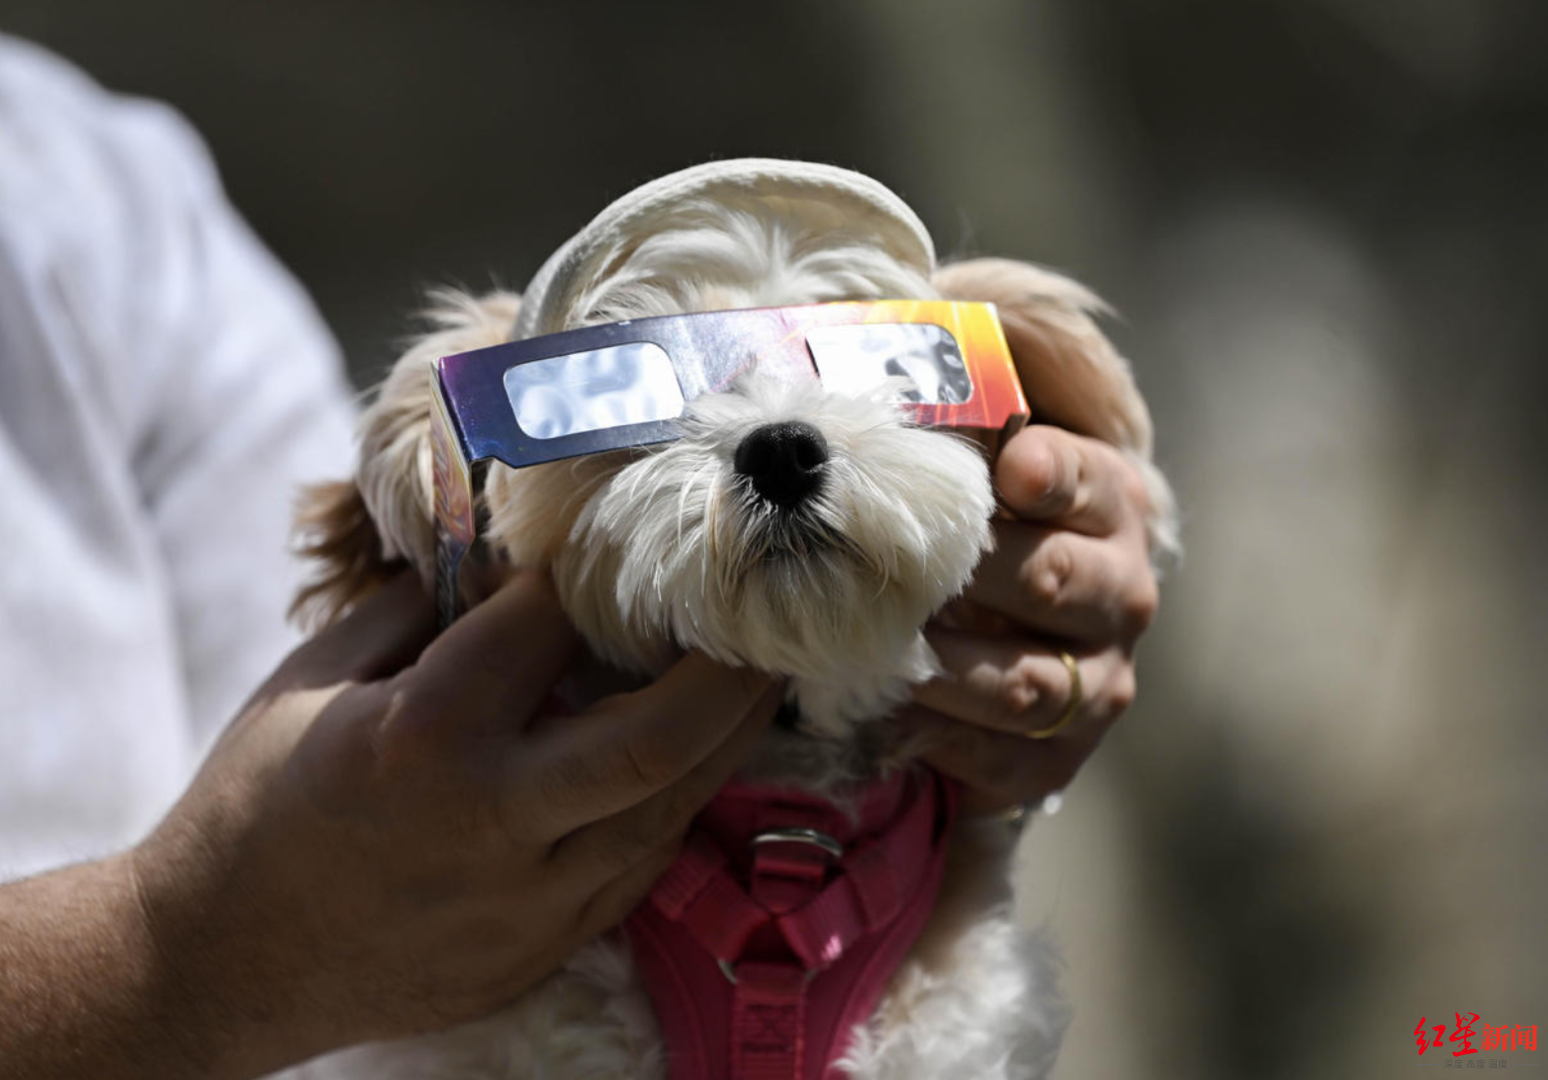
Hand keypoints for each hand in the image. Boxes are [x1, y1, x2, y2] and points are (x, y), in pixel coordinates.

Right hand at [130, 571, 780, 1078]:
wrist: (220, 962)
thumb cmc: (255, 801)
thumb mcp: (311, 679)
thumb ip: (412, 610)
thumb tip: (495, 556)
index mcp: (425, 735)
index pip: (548, 627)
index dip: (590, 576)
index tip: (622, 545)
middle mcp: (492, 820)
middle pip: (657, 740)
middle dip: (730, 676)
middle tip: (767, 622)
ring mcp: (524, 901)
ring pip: (666, 813)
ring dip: (723, 744)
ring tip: (755, 685)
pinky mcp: (537, 952)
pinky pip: (636, 872)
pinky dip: (669, 810)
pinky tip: (689, 767)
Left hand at [906, 426, 1159, 814]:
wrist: (995, 643)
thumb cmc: (971, 528)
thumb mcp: (975, 462)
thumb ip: (952, 419)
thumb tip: (874, 391)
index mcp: (1110, 501)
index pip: (1087, 480)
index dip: (1046, 474)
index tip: (1006, 468)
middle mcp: (1122, 592)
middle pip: (1048, 580)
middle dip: (964, 574)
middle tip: (889, 563)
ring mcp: (1099, 681)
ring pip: (1022, 682)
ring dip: (940, 668)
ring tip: (873, 646)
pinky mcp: (1058, 757)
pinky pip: (997, 754)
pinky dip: (933, 734)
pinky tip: (880, 707)